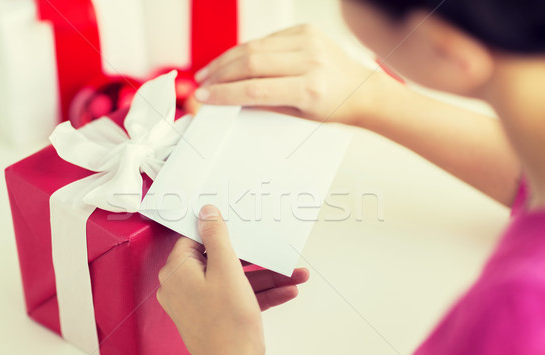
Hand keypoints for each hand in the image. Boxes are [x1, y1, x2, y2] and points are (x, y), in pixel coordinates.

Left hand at [157, 205, 308, 354]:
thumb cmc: (227, 326)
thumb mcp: (227, 270)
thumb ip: (217, 237)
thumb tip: (206, 213)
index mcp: (177, 272)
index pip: (195, 239)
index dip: (219, 231)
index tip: (238, 224)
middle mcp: (183, 287)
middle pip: (219, 260)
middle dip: (255, 258)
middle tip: (272, 251)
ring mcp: (198, 304)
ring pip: (233, 280)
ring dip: (265, 277)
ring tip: (293, 274)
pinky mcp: (213, 317)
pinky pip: (236, 297)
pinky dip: (260, 294)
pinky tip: (286, 290)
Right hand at [193, 24, 396, 126]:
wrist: (361, 90)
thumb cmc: (332, 109)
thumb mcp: (299, 117)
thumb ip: (264, 105)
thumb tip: (227, 100)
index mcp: (310, 89)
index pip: (256, 90)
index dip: (225, 94)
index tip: (203, 98)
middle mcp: (310, 61)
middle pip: (251, 63)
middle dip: (219, 75)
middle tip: (201, 85)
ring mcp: (308, 41)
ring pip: (253, 47)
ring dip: (225, 61)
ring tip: (208, 74)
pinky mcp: (304, 30)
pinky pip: (265, 40)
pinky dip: (244, 51)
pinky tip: (230, 62)